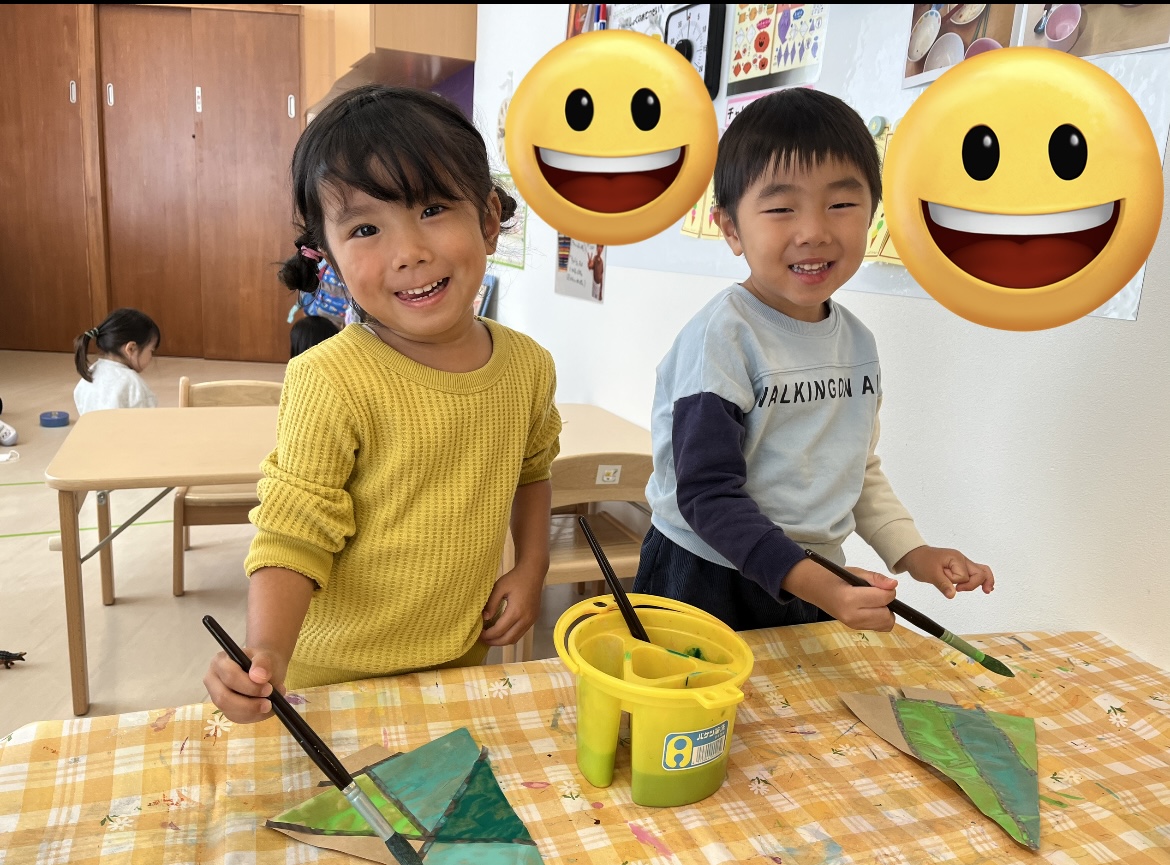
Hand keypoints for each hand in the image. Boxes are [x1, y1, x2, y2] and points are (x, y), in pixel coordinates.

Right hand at [203, 647, 286, 724]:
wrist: (264, 668)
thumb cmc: (262, 660)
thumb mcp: (266, 656)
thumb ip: (262, 663)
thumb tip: (258, 676)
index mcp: (220, 662)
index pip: (230, 677)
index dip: (250, 686)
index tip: (269, 689)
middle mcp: (213, 680)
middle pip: (224, 698)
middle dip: (249, 704)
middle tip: (269, 703)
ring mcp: (217, 697)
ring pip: (230, 712)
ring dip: (253, 712)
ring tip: (272, 704)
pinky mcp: (226, 709)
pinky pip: (237, 718)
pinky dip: (255, 716)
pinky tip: (267, 710)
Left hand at [480, 565, 544, 646]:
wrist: (533, 572)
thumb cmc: (515, 578)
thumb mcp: (499, 587)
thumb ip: (491, 603)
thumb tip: (485, 618)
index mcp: (516, 611)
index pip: (499, 630)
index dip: (488, 635)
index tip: (478, 634)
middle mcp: (525, 619)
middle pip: (508, 639)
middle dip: (494, 642)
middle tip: (483, 639)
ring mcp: (531, 620)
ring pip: (515, 638)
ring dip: (502, 641)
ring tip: (491, 637)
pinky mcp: (533, 619)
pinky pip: (521, 633)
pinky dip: (510, 635)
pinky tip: (502, 631)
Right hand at [783, 558, 897, 631]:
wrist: (814, 588)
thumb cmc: (833, 577)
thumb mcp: (854, 571)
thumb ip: (875, 578)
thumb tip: (893, 585)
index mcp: (850, 599)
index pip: (883, 598)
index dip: (888, 590)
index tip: (882, 584)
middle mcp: (852, 616)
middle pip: (886, 616)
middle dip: (888, 603)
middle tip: (878, 592)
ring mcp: (853, 625)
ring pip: (885, 624)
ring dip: (885, 612)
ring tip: (874, 601)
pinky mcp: (855, 628)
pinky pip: (878, 627)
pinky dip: (880, 618)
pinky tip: (870, 608)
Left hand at [896, 545, 994, 597]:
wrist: (912, 555)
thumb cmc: (920, 561)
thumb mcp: (930, 574)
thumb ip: (942, 584)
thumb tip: (953, 594)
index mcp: (956, 559)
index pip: (964, 576)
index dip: (956, 582)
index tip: (946, 581)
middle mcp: (961, 560)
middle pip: (980, 572)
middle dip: (976, 583)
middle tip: (962, 590)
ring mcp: (961, 563)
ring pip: (980, 571)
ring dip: (982, 581)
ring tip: (987, 590)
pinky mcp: (958, 568)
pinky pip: (974, 572)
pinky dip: (980, 579)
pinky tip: (985, 587)